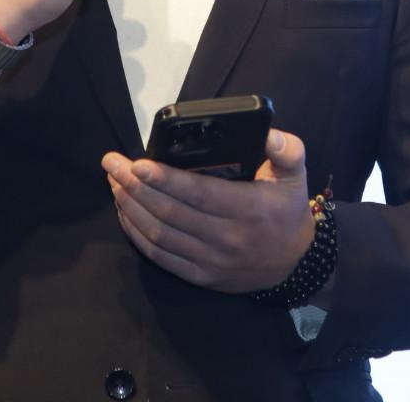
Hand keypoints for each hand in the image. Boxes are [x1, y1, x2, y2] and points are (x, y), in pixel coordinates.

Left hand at [102, 129, 314, 292]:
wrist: (294, 265)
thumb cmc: (287, 212)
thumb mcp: (296, 176)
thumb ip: (287, 150)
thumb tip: (269, 133)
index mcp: (249, 210)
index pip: (198, 194)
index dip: (164, 179)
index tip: (136, 163)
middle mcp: (227, 238)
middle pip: (170, 212)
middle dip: (135, 187)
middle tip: (112, 164)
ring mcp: (211, 261)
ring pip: (160, 235)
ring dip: (131, 208)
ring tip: (114, 183)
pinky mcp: (201, 277)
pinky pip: (161, 257)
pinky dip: (137, 235)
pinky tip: (125, 213)